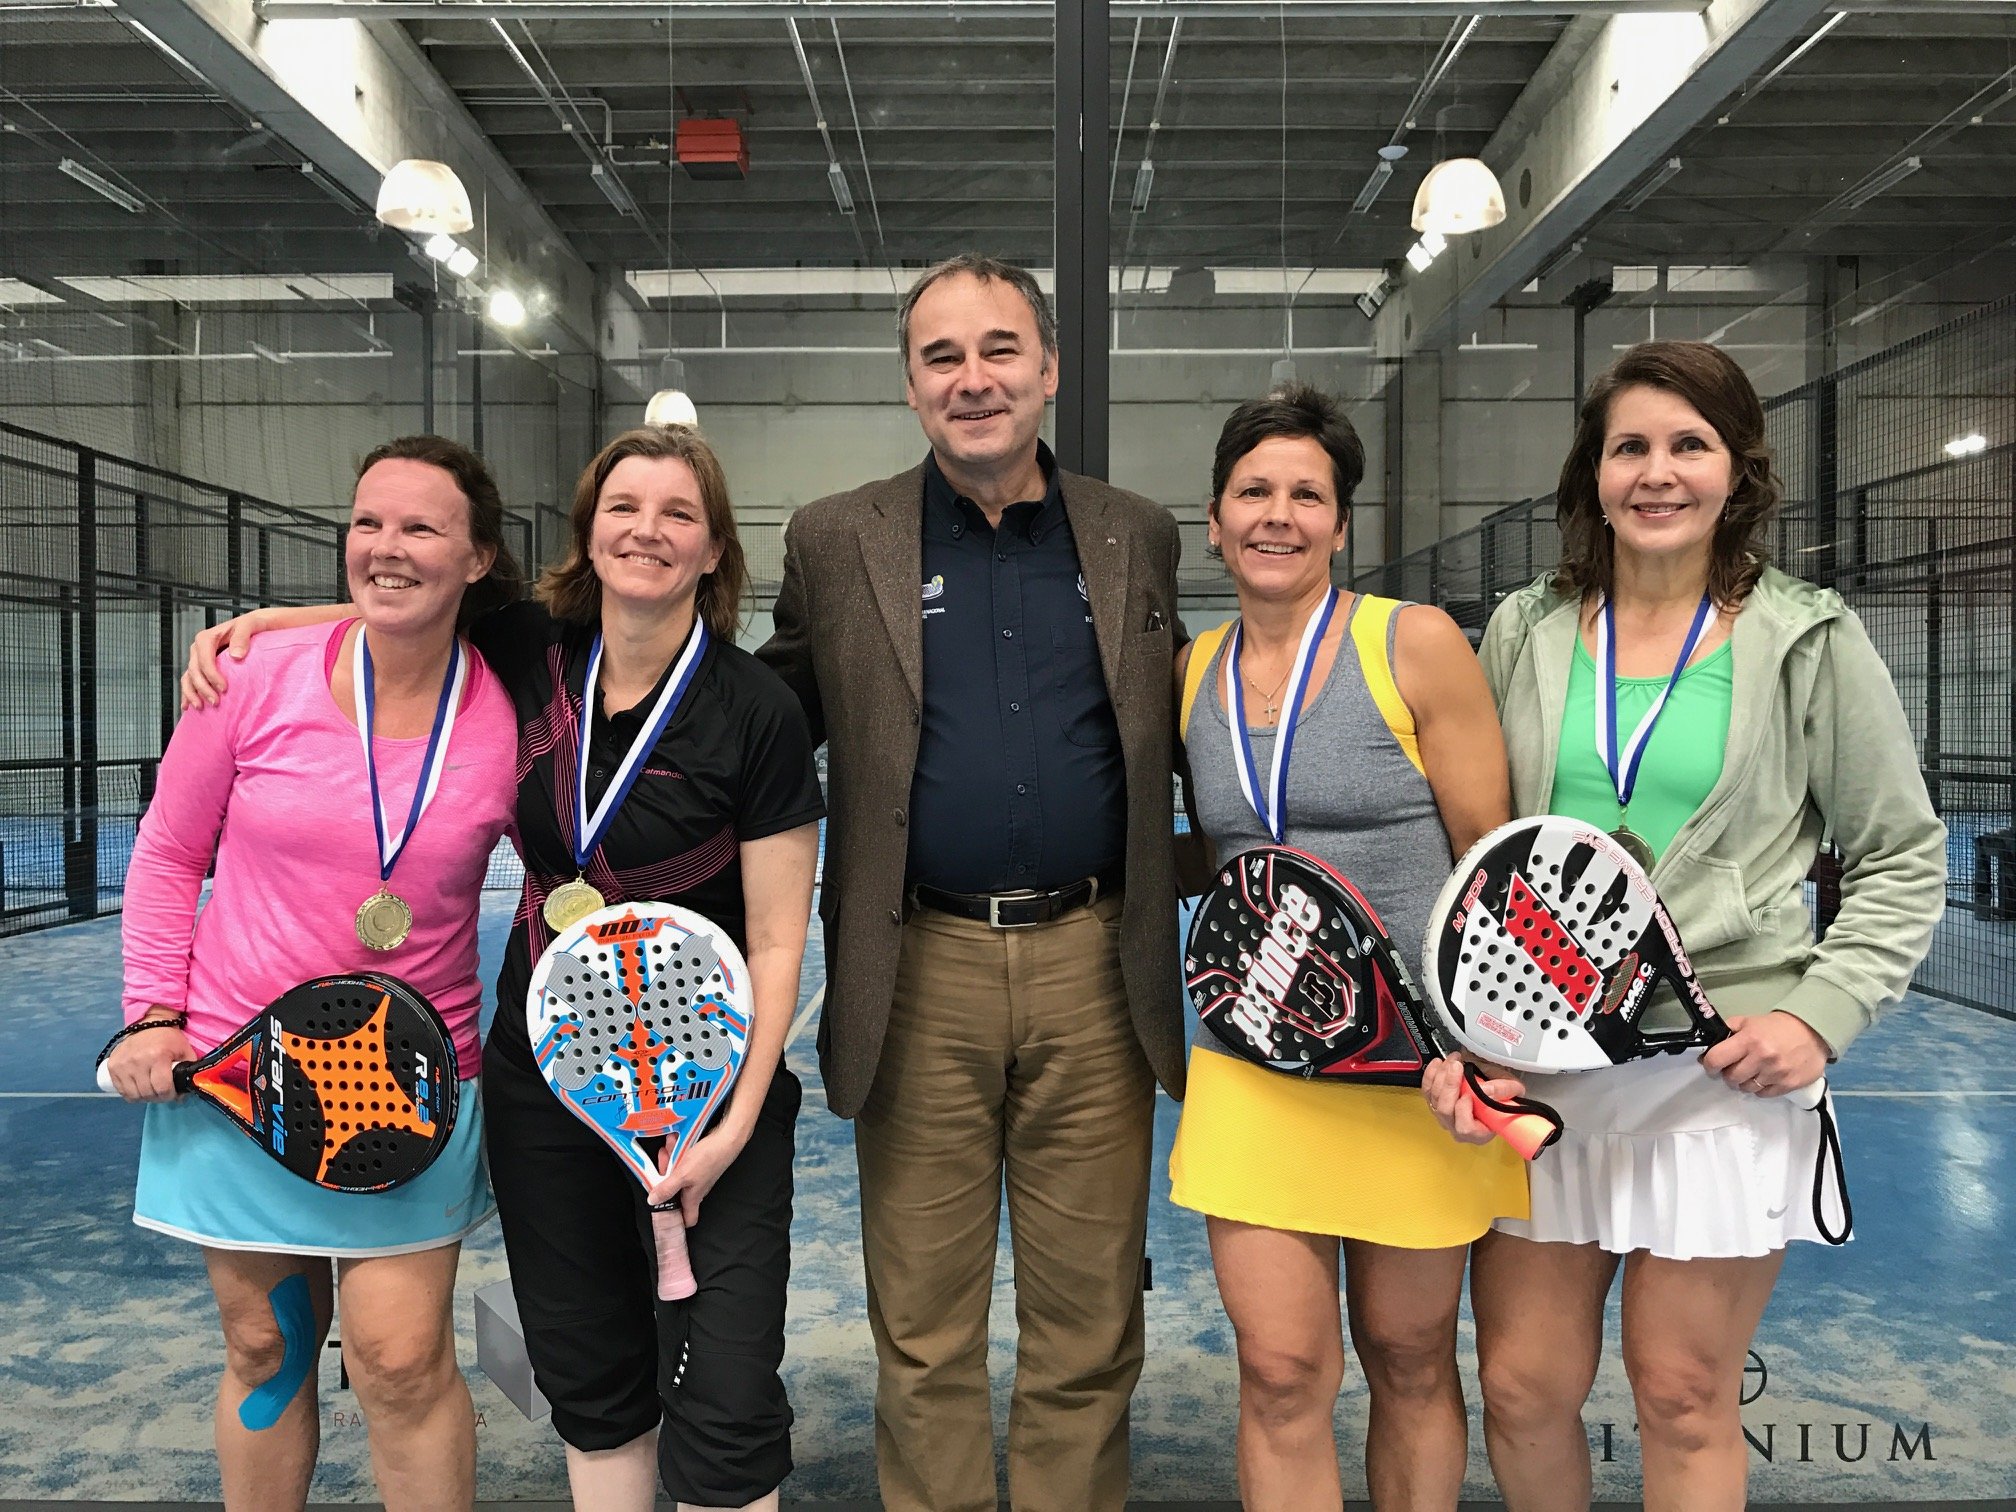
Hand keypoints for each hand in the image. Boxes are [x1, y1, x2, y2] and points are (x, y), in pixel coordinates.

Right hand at [104, 1018, 192, 1101]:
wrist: (149, 1023)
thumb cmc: (169, 1039)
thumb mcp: (185, 1051)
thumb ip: (188, 1070)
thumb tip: (185, 1092)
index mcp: (158, 1056)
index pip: (162, 1088)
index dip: (170, 1095)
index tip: (173, 1094)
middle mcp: (138, 1061)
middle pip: (147, 1093)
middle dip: (158, 1097)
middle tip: (163, 1093)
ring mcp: (123, 1064)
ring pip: (133, 1095)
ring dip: (144, 1097)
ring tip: (151, 1091)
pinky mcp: (112, 1066)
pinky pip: (121, 1090)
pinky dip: (131, 1094)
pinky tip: (139, 1088)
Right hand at [181, 612, 266, 709]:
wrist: (256, 627)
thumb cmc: (253, 625)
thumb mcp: (250, 625)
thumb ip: (242, 637)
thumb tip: (236, 655)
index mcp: (207, 638)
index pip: (204, 659)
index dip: (211, 675)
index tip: (223, 688)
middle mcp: (199, 649)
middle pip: (194, 671)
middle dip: (203, 688)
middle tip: (216, 702)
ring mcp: (199, 659)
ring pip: (188, 678)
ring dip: (192, 694)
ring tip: (201, 707)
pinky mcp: (202, 667)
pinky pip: (190, 681)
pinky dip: (188, 693)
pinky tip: (188, 706)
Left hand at [645, 1119, 753, 1224]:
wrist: (726, 1139)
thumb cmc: (708, 1158)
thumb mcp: (682, 1175)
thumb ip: (667, 1189)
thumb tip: (652, 1201)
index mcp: (693, 1197)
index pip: (688, 1219)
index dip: (677, 1221)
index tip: (662, 1214)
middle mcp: (695, 1190)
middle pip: (675, 1193)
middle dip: (664, 1181)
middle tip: (658, 1169)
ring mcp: (697, 1177)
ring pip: (677, 1175)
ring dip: (669, 1163)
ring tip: (666, 1150)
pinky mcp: (698, 1165)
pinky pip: (682, 1163)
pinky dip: (676, 1155)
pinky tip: (673, 1144)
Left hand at [1421, 1053, 1528, 1144]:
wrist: (1493, 1085)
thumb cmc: (1502, 1094)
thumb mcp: (1512, 1091)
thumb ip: (1503, 1091)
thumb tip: (1485, 1089)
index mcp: (1478, 1133)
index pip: (1465, 1128)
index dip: (1463, 1110)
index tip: (1468, 1094)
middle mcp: (1457, 1127)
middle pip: (1445, 1111)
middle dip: (1449, 1085)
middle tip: (1456, 1067)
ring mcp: (1444, 1116)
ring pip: (1434, 1099)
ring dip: (1441, 1077)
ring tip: (1452, 1061)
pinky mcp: (1435, 1102)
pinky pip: (1427, 1090)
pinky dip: (1430, 1075)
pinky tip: (1438, 1064)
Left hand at [1700, 1011, 1830, 1097]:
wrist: (1813, 1031)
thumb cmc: (1777, 1026)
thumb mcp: (1749, 1021)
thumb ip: (1728, 1031)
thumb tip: (1708, 1048)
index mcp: (1749, 1040)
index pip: (1717, 1059)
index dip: (1710, 1064)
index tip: (1712, 1065)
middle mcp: (1761, 1058)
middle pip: (1731, 1078)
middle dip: (1728, 1074)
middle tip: (1734, 1068)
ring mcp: (1776, 1073)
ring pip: (1746, 1088)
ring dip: (1744, 1082)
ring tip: (1751, 1072)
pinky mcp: (1788, 1084)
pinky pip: (1763, 1094)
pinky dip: (1760, 1088)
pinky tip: (1764, 1077)